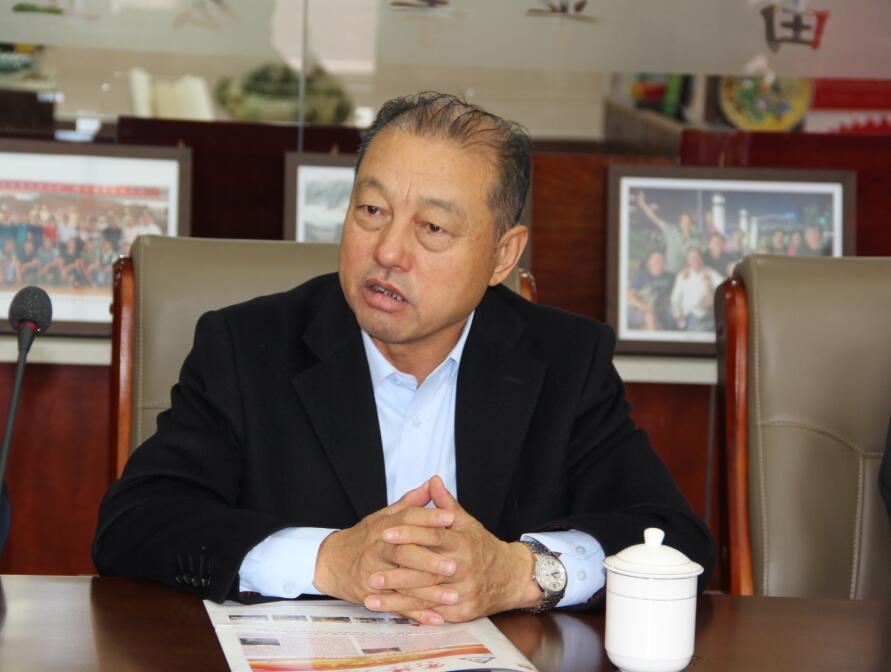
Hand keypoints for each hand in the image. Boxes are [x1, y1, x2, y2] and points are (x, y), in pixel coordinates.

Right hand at [313, 481, 457, 624]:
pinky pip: (396, 606)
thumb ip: (410, 503)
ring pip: (402, 583)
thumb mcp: (384, 515)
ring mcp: (372, 573)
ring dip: (429, 592)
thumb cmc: (364, 537)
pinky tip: (437, 618)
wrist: (330, 561)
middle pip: (404, 553)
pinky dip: (417, 614)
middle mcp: (377, 549)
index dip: (429, 518)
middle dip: (429, 560)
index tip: (452, 518)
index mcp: (382, 527)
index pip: (407, 519)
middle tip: (453, 565)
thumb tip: (433, 484)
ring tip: (453, 595)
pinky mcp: (371, 595)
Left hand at [370, 476, 541, 622]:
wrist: (510, 577)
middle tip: (370, 574)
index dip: (408, 533)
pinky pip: (433, 613)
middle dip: (396, 575)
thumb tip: (432, 480)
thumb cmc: (482, 547)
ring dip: (397, 599)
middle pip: (426, 571)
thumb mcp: (467, 523)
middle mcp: (463, 568)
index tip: (385, 533)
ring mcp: (463, 591)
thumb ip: (446, 504)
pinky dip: (412, 613)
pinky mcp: (463, 612)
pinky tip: (392, 611)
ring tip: (371, 596)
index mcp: (462, 543)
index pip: (433, 535)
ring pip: (427, 596)